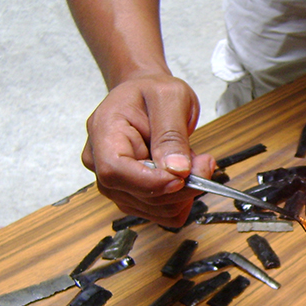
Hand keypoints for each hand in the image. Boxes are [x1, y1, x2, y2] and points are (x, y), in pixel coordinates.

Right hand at [81, 73, 215, 227]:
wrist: (146, 95)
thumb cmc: (152, 92)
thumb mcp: (170, 98)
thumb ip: (172, 134)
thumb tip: (176, 169)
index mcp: (104, 133)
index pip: (115, 171)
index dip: (151, 182)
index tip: (183, 176)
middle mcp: (101, 163)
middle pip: (138, 195)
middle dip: (180, 186)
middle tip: (204, 162)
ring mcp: (115, 183)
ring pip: (154, 210)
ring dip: (184, 193)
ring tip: (192, 162)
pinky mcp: (132, 196)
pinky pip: (161, 214)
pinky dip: (182, 201)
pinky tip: (185, 177)